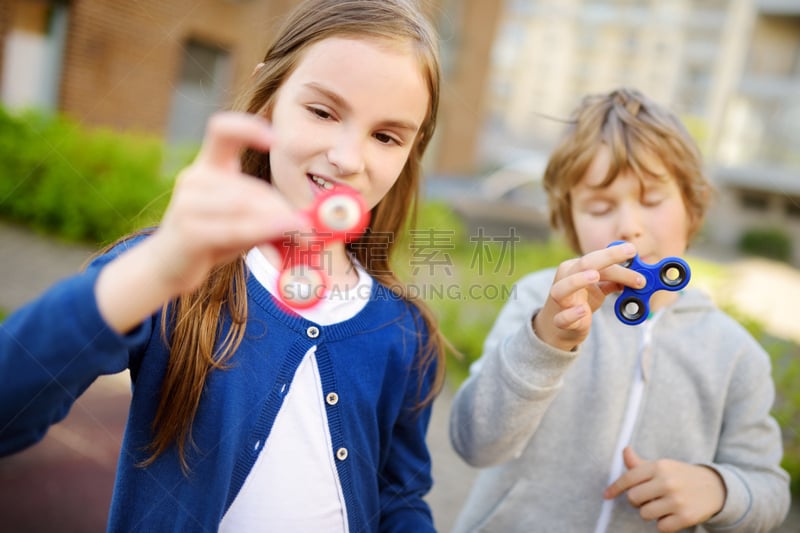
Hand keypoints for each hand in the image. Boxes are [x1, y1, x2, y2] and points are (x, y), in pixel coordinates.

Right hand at [96, 112, 308, 332]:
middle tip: (306, 225)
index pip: (222, 130)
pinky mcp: (188, 231)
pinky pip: (234, 228)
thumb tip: (305, 223)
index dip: (248, 128)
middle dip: (280, 207)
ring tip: (299, 233)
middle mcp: (194, 178)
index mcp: (207, 166)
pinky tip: (285, 232)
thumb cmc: (211, 239)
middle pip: (248, 187)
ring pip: (244, 206)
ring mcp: (187, 204)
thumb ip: (268, 217)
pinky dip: (263, 230)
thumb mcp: (242, 222)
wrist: (168, 267)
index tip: (274, 140)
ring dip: (276, 220)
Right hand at [532, 242, 642, 350]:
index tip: (633, 251)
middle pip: (582, 265)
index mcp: (573, 268)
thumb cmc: (580, 301)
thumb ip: (615, 280)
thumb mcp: (598, 288)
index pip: (594, 258)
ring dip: (577, 281)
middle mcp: (564, 280)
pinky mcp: (560, 321)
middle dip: (608, 258)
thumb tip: (638, 275)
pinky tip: (583, 310)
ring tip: (595, 276)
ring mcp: (560, 301)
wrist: (561, 326)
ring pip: (562, 289)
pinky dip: (571, 314)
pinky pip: (562, 318)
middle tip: (631, 255)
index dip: (614, 254)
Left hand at [604, 447, 725, 531]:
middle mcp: (667, 482)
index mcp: (659, 466)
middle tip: (647, 499)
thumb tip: (625, 450)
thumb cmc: (680, 476)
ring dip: (650, 513)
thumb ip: (640, 463)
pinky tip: (672, 515)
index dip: (615, 488)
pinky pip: (660, 527)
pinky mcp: (686, 517)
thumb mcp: (662, 466)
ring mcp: (677, 500)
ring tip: (662, 506)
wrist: (715, 488)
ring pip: (645, 514)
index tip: (606, 495)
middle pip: (633, 498)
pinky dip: (663, 523)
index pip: (629, 478)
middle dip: (636, 501)